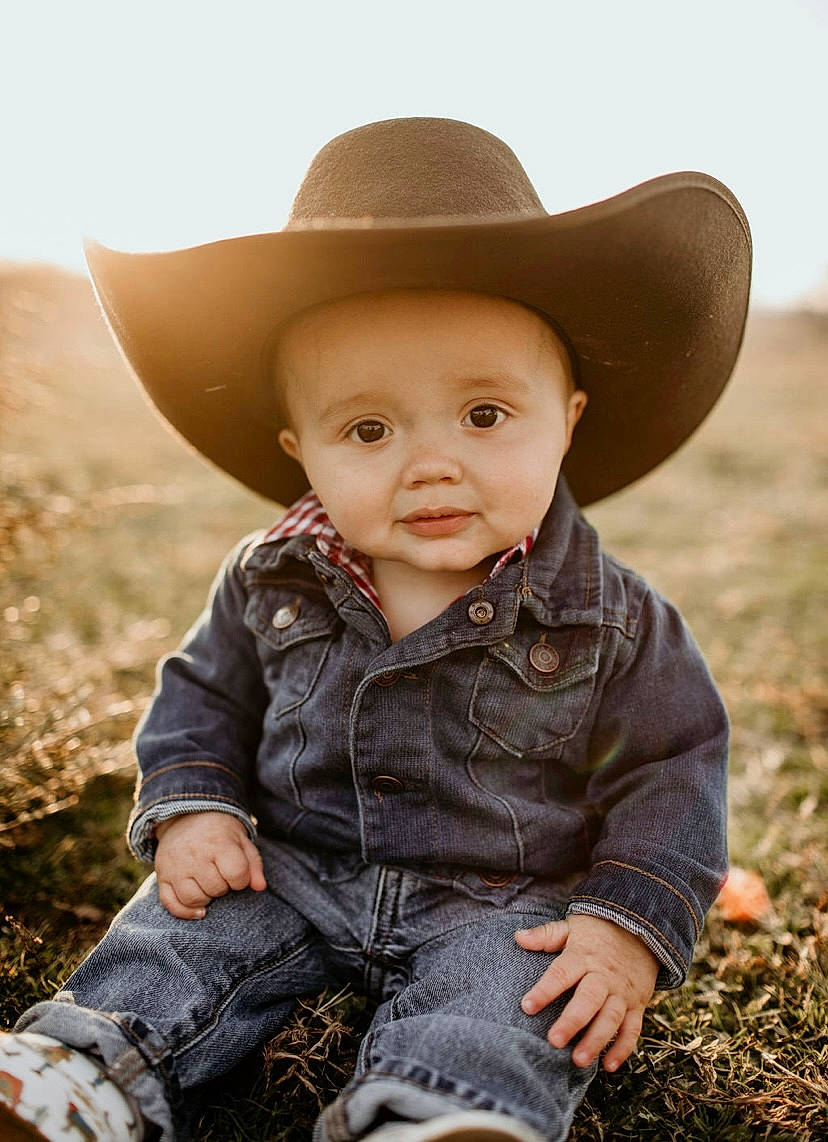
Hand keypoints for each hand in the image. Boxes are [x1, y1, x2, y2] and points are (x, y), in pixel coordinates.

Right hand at [154, 811, 266, 919]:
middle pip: (215, 889)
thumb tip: (260, 888)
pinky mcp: (162, 875)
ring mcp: (175, 866)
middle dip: (224, 887)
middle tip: (221, 875)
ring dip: (206, 898)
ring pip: (193, 899)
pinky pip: (171, 903)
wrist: (186, 816)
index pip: (236, 874)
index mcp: (218, 843)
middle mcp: (194, 855)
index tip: (238, 874)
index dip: (241, 880)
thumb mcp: (241, 840)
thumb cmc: (220, 832)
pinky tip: (199, 909)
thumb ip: (253, 864)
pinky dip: (185, 911)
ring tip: (209, 886)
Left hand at [515, 914, 658, 1071]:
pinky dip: (623, 1049)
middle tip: (553, 1042)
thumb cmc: (598, 931)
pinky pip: (633, 1029)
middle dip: (572, 1022)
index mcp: (583, 956)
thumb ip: (546, 935)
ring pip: (610, 1019)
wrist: (641, 931)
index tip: (526, 1007)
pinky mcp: (637, 1005)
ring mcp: (622, 992)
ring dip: (596, 1041)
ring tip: (578, 1061)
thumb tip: (518, 937)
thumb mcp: (571, 926)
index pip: (561, 974)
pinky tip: (608, 1066)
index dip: (544, 990)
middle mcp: (603, 976)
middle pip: (588, 1000)